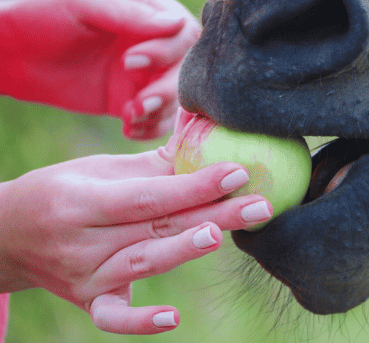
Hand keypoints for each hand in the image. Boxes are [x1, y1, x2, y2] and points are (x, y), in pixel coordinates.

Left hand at [0, 0, 201, 139]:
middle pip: (186, 69)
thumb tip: (177, 23)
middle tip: (140, 102)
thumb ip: (129, 14)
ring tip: (130, 117)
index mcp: (148, 9)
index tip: (130, 61)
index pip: (183, 32)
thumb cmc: (45, 15)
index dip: (168, 51)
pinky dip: (149, 128)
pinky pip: (157, 119)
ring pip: (176, 97)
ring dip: (160, 112)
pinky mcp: (132, 99)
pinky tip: (128, 128)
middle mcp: (155, 41)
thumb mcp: (85, 4)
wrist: (13, 54)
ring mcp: (146, 73)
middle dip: (168, 89)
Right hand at [0, 146, 272, 333]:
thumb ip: (154, 161)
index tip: (239, 171)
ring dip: (182, 251)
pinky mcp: (88, 301)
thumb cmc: (63, 192)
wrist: (7, 236)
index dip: (194, 184)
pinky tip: (173, 318)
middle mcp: (82, 240)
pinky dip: (139, 322)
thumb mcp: (98, 170)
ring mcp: (84, 275)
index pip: (149, 194)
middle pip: (155, 227)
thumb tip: (207, 129)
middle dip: (211, 214)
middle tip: (260, 205)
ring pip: (141, 264)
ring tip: (220, 235)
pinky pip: (112, 317)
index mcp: (82, 199)